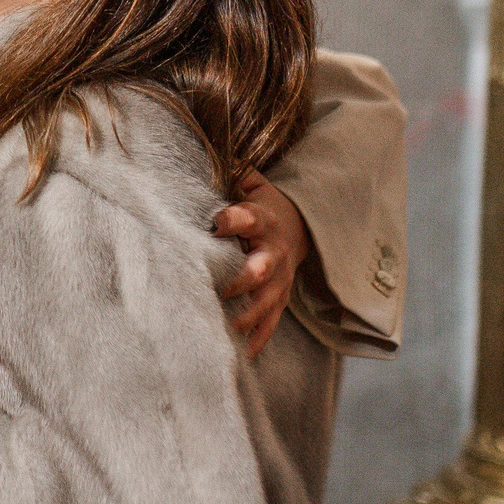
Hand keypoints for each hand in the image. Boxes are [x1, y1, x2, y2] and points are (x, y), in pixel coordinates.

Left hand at [215, 169, 310, 359]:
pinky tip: (239, 356)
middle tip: (220, 289)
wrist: (298, 229)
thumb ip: (233, 172)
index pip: (249, 217)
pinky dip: (256, 340)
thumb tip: (206, 146)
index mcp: (263, 220)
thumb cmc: (262, 206)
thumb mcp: (252, 183)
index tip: (215, 222)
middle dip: (244, 278)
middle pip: (263, 267)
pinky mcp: (279, 301)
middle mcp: (273, 253)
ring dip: (247, 316)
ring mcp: (279, 281)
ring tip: (226, 329)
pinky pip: (269, 324)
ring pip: (267, 302)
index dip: (234, 219)